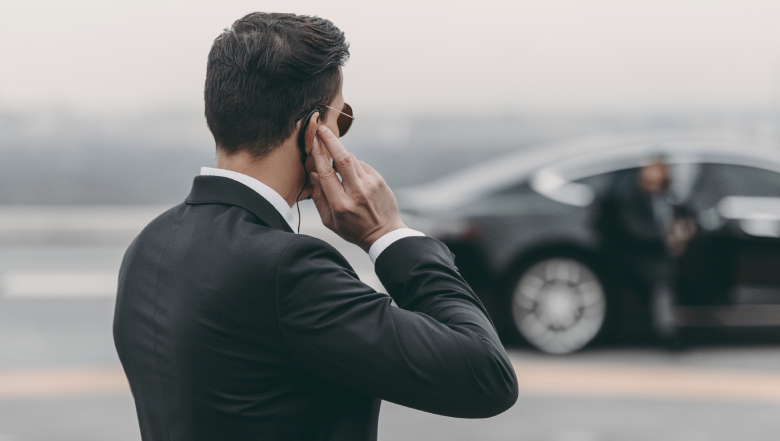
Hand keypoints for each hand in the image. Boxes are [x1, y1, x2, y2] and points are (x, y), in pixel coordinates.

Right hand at [309, 125, 405, 251]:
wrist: (384, 234)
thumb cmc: (353, 229)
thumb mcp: (329, 221)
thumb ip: (318, 197)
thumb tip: (312, 174)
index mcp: (341, 204)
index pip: (327, 173)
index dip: (318, 154)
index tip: (312, 141)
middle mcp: (357, 192)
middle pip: (342, 158)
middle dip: (330, 140)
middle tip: (322, 128)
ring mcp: (370, 184)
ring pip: (352, 159)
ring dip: (340, 155)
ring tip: (335, 161)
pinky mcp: (379, 180)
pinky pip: (361, 165)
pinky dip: (353, 165)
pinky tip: (352, 177)